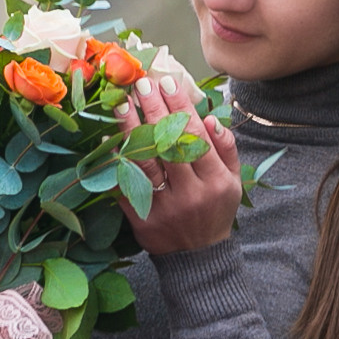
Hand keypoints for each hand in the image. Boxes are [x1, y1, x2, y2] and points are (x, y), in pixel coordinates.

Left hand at [113, 74, 242, 254]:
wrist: (197, 257)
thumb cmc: (215, 210)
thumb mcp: (233, 181)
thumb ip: (226, 148)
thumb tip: (211, 118)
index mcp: (215, 182)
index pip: (195, 136)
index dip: (181, 106)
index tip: (168, 82)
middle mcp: (190, 194)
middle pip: (168, 145)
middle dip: (154, 109)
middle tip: (141, 83)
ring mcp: (164, 207)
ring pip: (144, 161)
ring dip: (131, 129)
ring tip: (122, 103)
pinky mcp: (141, 219)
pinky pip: (123, 186)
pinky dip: (114, 161)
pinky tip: (106, 139)